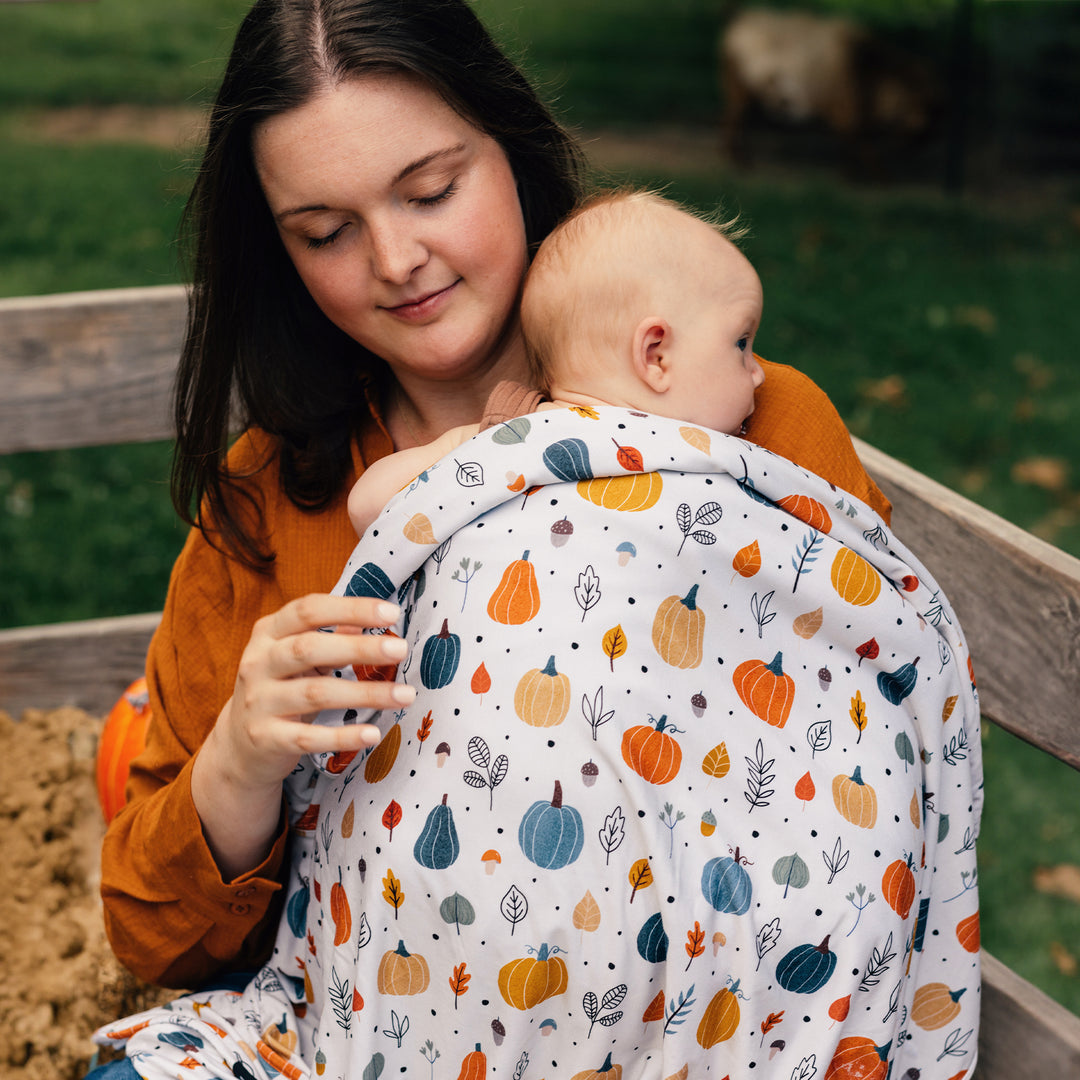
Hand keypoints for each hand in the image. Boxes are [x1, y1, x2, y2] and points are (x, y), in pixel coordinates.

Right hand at [192, 593, 413, 877]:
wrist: (237, 746)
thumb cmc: (280, 688)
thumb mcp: (298, 655)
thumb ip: (332, 634)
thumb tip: (377, 615)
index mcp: (268, 632)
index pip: (308, 610)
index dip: (351, 608)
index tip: (392, 613)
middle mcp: (258, 663)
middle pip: (310, 648)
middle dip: (359, 648)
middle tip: (401, 649)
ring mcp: (259, 701)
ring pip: (315, 693)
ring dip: (365, 693)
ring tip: (405, 695)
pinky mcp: (265, 738)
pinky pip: (308, 737)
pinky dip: (342, 736)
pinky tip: (373, 734)